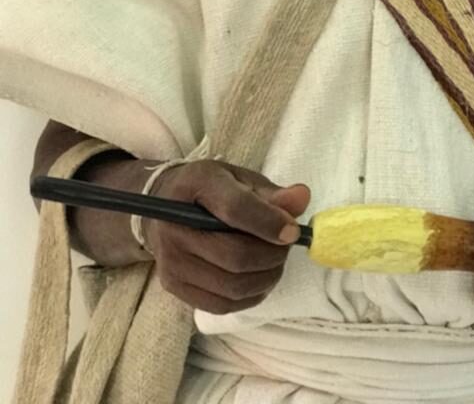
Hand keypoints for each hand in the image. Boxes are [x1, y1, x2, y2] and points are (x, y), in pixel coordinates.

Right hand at [144, 160, 310, 315]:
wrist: (162, 206)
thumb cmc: (210, 190)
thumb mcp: (240, 178)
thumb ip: (271, 192)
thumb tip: (301, 199)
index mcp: (197, 185)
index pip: (235, 209)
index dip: (270, 222)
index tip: (294, 232)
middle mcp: (176, 225)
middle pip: (235, 256)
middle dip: (272, 256)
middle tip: (286, 247)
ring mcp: (171, 260)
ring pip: (231, 285)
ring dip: (265, 278)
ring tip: (274, 262)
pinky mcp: (173, 286)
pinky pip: (221, 304)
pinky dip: (249, 296)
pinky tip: (259, 280)